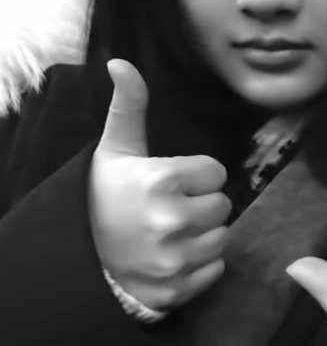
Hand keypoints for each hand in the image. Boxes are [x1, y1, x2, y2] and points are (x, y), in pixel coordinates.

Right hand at [89, 59, 230, 310]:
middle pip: (222, 205)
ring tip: (173, 230)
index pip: (216, 172)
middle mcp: (172, 221)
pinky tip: (174, 255)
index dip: (196, 174)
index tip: (173, 180)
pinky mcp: (177, 289)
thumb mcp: (116, 147)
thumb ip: (129, 105)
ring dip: (204, 234)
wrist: (78, 252)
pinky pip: (215, 270)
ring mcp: (175, 260)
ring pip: (222, 238)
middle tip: (172, 206)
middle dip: (202, 203)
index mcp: (162, 180)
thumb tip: (121, 62)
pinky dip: (199, 264)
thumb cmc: (103, 193)